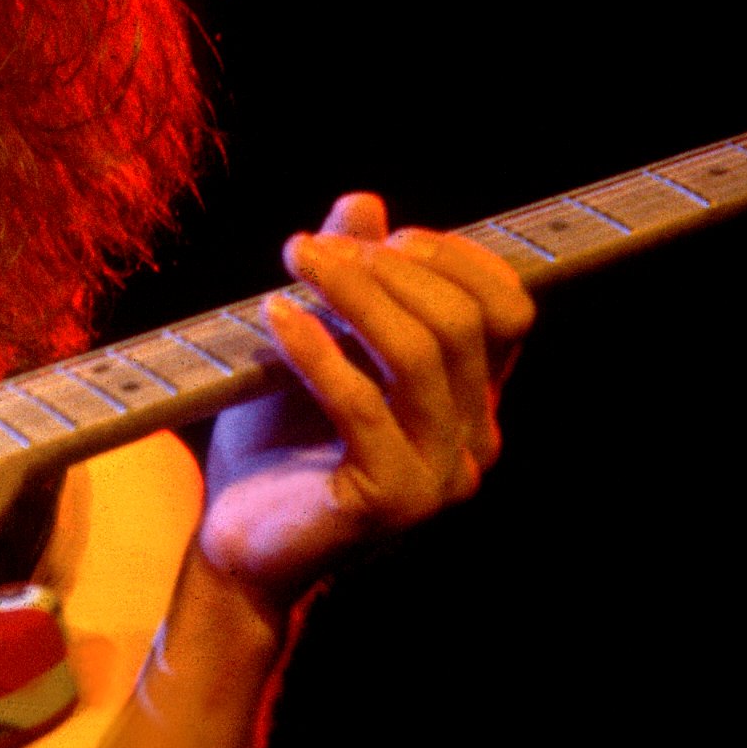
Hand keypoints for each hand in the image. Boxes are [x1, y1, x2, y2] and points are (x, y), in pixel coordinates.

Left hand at [196, 192, 533, 620]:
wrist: (238, 545)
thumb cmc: (279, 441)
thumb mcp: (316, 345)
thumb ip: (351, 279)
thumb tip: (365, 202)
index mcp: (472, 400)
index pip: (508, 311)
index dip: (457, 260)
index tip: (386, 237)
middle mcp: (474, 440)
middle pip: (462, 323)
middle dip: (388, 269)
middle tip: (313, 248)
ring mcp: (440, 476)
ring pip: (420, 356)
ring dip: (353, 295)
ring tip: (295, 264)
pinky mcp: (391, 502)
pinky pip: (363, 406)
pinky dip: (318, 351)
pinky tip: (275, 318)